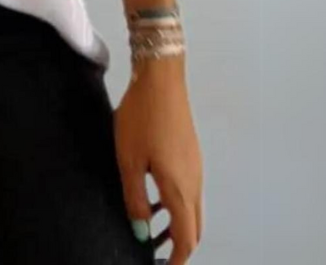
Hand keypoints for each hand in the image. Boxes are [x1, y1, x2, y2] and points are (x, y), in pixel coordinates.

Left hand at [113, 56, 202, 263]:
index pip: (187, 239)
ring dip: (175, 224)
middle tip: (156, 253)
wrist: (161, 79)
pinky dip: (175, 203)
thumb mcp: (129, 160)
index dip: (176, 260)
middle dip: (178, 246)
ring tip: (148, 226)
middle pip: (194, 228)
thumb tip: (140, 230)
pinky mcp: (191, 153)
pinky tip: (152, 195)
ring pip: (192, 208)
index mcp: (180, 188)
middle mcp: (195, 181)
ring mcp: (196, 166)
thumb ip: (135, 198)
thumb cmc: (142, 117)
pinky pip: (188, 189)